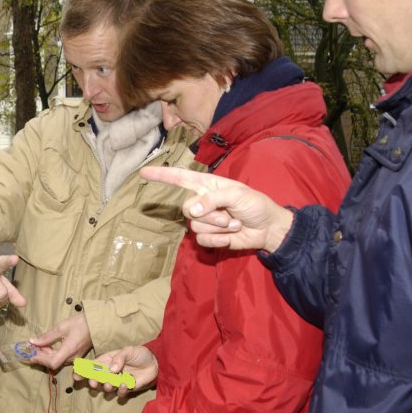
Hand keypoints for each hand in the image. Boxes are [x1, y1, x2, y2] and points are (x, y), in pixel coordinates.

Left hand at [28, 313, 91, 369]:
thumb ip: (47, 337)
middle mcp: (72, 358)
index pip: (52, 363)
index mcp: (69, 351)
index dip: (40, 360)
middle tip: (33, 348)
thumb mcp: (61, 327)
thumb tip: (33, 341)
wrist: (97, 323)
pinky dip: (54, 354)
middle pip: (53, 363)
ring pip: (57, 361)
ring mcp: (75, 358)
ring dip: (47, 355)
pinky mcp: (77, 356)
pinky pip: (62, 358)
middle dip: (41, 356)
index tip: (31, 355)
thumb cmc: (80, 323)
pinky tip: (49, 346)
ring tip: (40, 345)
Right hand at [83, 346, 157, 396]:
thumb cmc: (139, 354)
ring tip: (110, 384)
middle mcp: (110, 372)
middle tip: (93, 383)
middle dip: (92, 382)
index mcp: (107, 361)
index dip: (83, 371)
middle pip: (96, 379)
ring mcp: (117, 381)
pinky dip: (121, 390)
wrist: (155, 363)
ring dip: (106, 387)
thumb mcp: (128, 350)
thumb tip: (112, 369)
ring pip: (106, 388)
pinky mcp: (126, 388)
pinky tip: (125, 384)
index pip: (92, 366)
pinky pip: (120, 393)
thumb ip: (119, 357)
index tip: (76, 376)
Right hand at [140, 166, 293, 252]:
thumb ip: (212, 198)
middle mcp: (202, 202)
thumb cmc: (255, 205)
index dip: (162, 175)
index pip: (180, 178)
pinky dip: (219, 240)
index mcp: (207, 185)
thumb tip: (191, 211)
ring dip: (218, 228)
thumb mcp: (237, 194)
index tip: (144, 172)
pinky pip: (202, 240)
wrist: (268, 229)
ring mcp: (205, 220)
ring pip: (195, 226)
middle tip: (229, 216)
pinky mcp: (209, 236)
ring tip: (234, 224)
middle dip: (209, 215)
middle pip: (187, 209)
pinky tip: (231, 236)